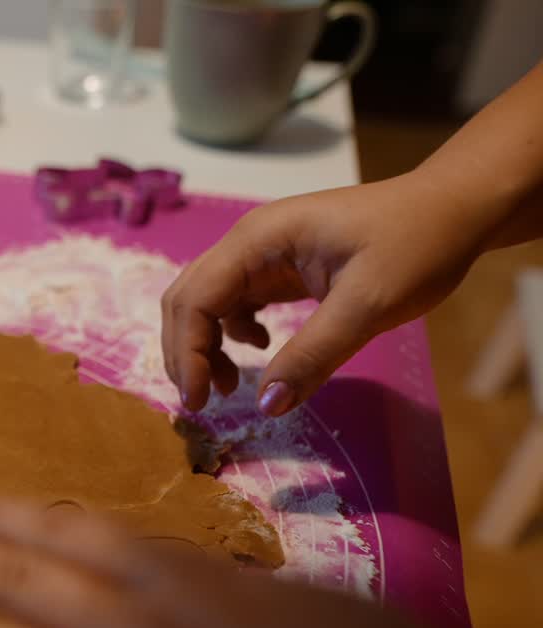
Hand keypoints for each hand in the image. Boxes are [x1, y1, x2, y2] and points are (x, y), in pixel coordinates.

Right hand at [160, 170, 485, 416]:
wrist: (456, 207)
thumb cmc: (416, 244)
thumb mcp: (368, 305)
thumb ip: (313, 356)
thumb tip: (265, 406)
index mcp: (257, 240)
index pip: (194, 299)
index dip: (187, 353)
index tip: (200, 401)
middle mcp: (249, 242)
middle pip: (187, 298)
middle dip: (185, 351)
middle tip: (202, 402)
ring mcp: (263, 252)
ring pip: (206, 301)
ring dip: (204, 344)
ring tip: (227, 385)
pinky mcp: (280, 266)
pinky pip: (235, 301)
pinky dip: (231, 333)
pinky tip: (260, 350)